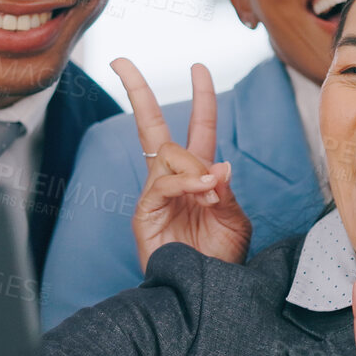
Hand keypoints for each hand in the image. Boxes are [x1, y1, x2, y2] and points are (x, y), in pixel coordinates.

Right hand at [112, 59, 250, 269]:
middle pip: (152, 126)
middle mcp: (173, 179)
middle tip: (120, 61)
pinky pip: (160, 183)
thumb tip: (220, 165)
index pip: (198, 127)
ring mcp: (155, 194)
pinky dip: (184, 183)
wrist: (206, 295)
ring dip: (193, 166)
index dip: (201, 97)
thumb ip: (227, 192)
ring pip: (166, 153)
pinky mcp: (144, 213)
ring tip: (210, 192)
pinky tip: (202, 193)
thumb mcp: (235, 221)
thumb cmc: (221, 261)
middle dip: (137, 91)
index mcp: (199, 175)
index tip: (199, 67)